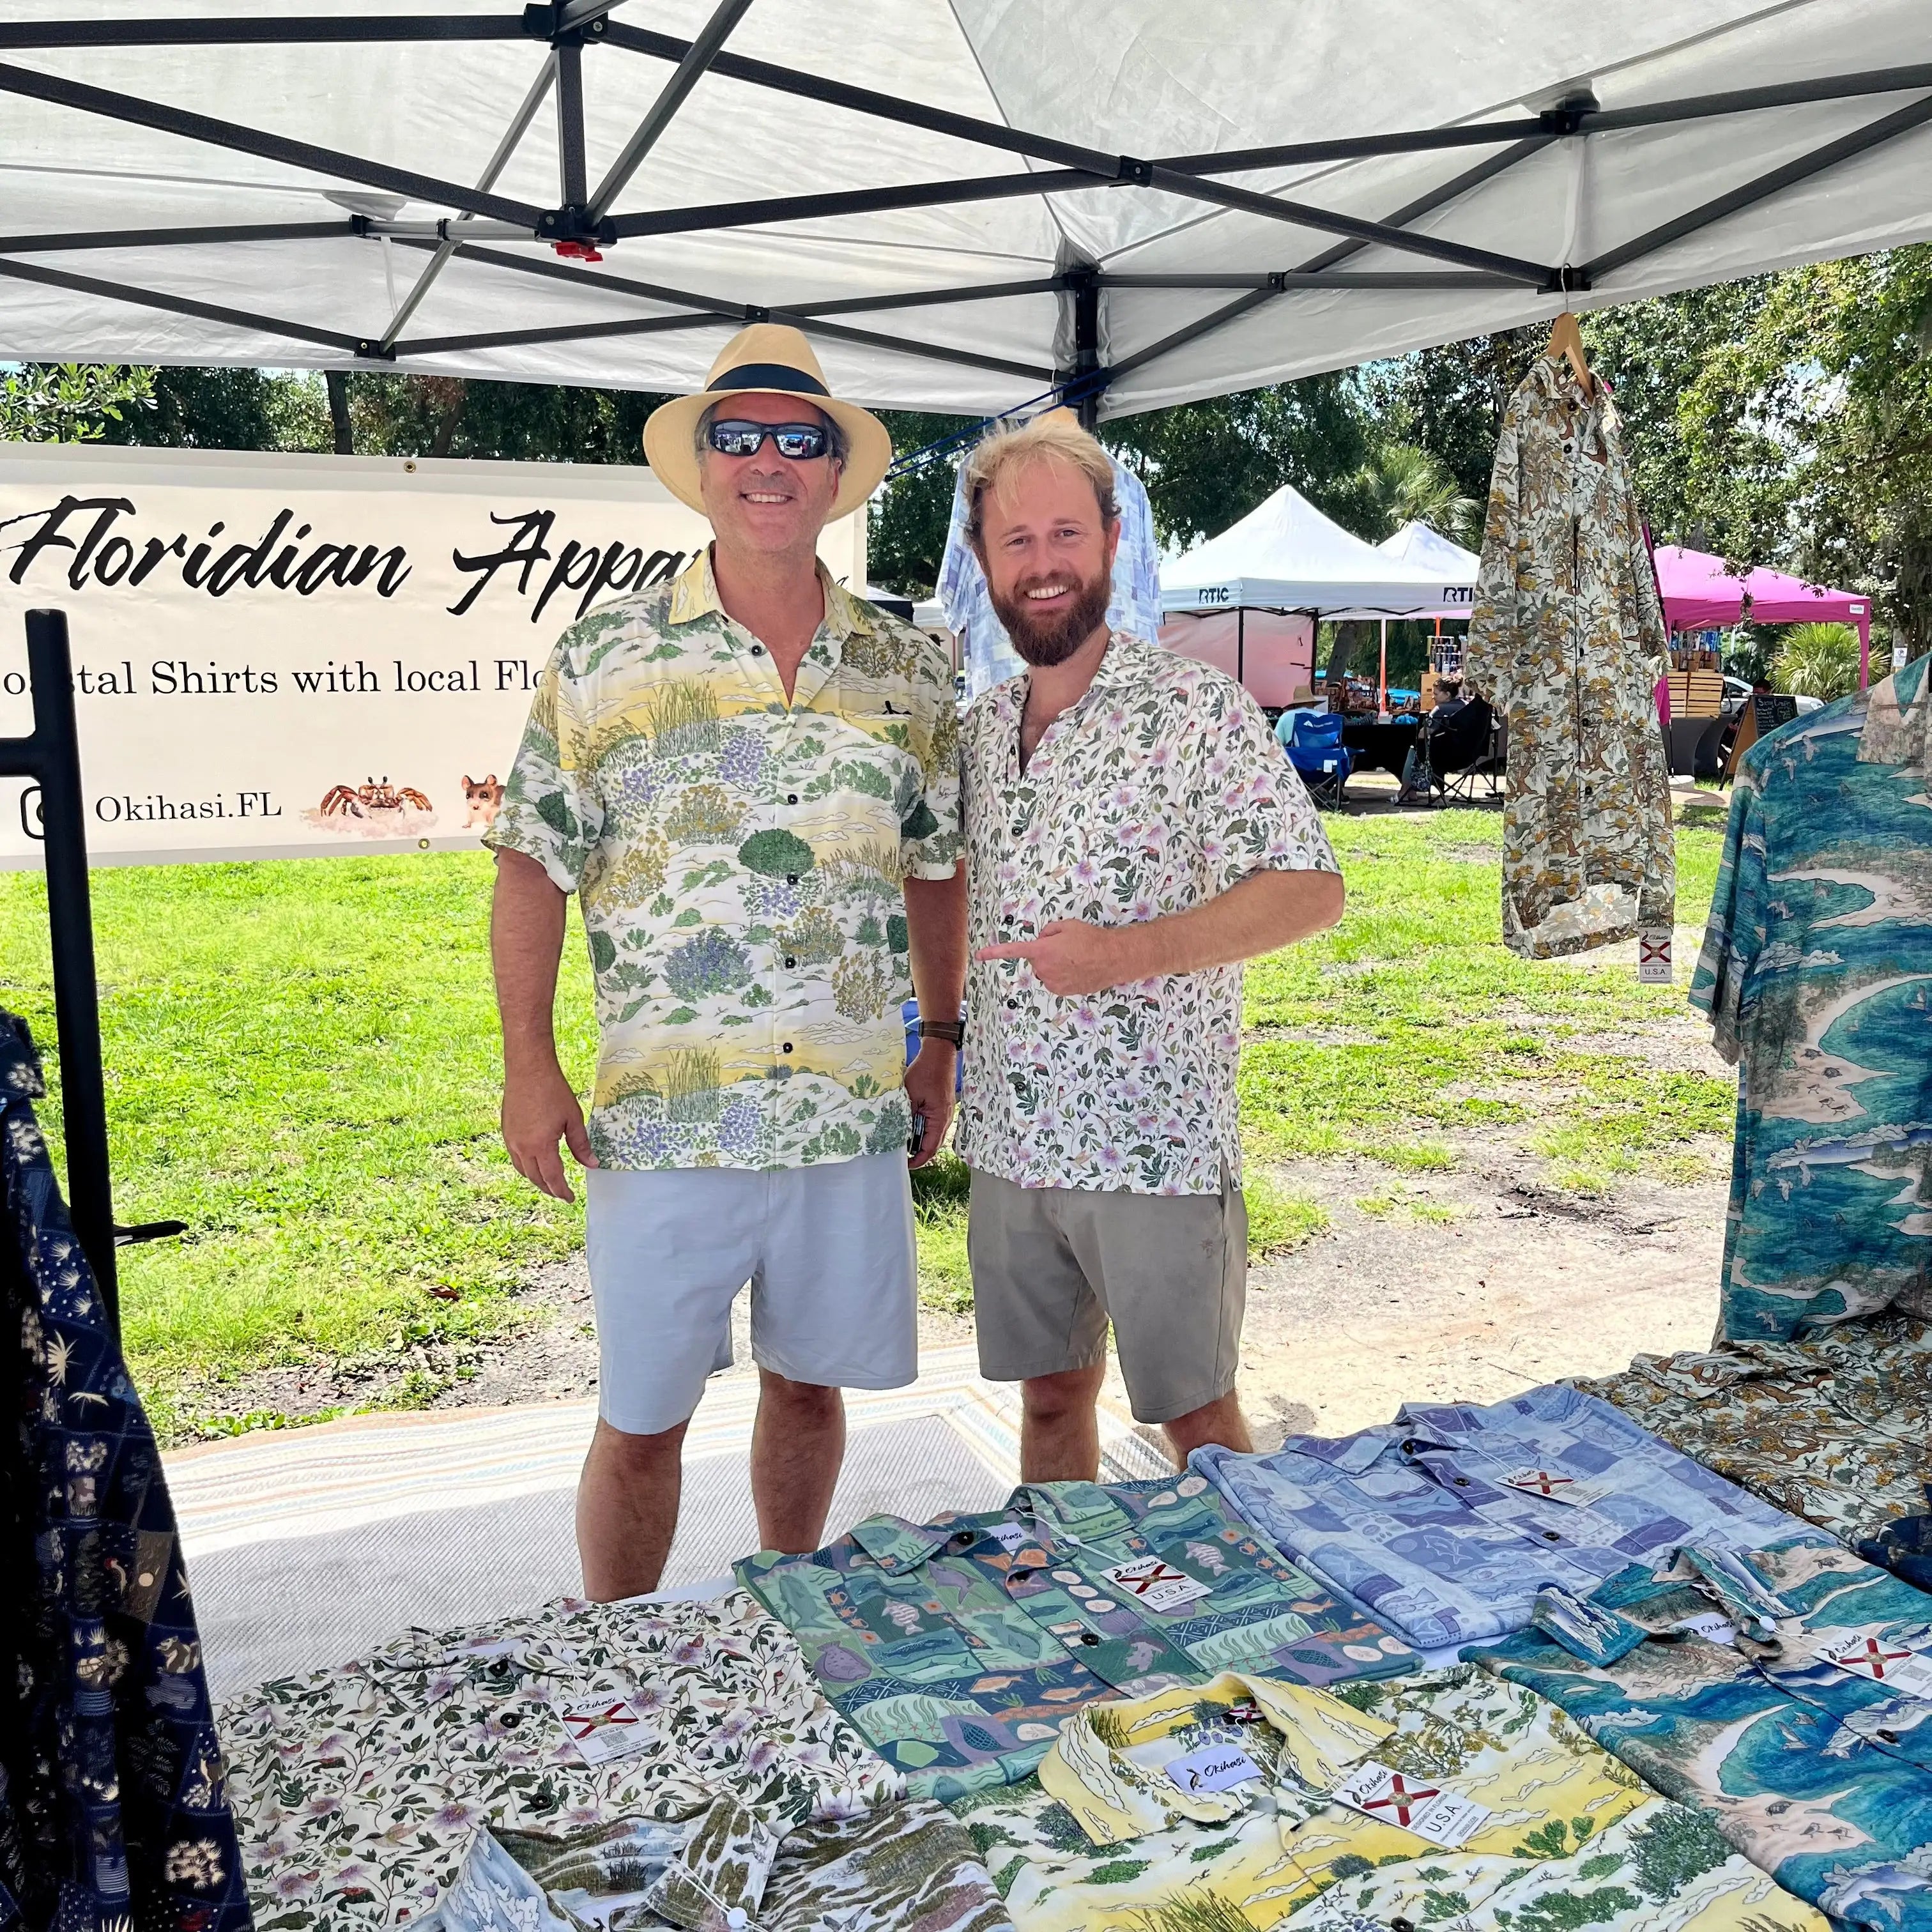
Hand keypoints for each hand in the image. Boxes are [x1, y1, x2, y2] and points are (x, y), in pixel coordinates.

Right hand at [502, 1061, 598, 1200]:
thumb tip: (592, 1164)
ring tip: (549, 1183)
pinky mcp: (506, 1130)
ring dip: (536, 1180)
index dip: (562, 1191)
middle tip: (561, 1193)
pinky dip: (525, 1167)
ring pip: (523, 1170)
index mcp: (541, 1146)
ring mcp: (511, 1139)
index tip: (570, 1198)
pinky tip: (534, 1164)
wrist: (528, 1069)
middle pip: (535, 1178)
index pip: (552, 1178)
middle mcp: (522, 1147)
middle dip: (549, 1189)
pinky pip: (515, 1157)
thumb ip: (581, 1145)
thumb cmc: (553, 1090)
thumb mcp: (573, 1119)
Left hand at [902, 1039, 957, 1169]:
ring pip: (932, 1136)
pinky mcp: (941, 1108)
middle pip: (932, 1146)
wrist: (939, 1054)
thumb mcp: (910, 1095)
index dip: (917, 1160)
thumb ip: (905, 1115)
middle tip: (900, 1155)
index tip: (905, 1165)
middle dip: (917, 1153)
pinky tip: (909, 1127)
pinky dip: (922, 1130)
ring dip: (919, 1141)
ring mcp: (945, 1114)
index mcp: (939, 1119)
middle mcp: (945, 1120)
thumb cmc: (926, 1071)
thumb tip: (897, 1133)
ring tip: (903, 1143)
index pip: (930, 1149)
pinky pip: (933, 1125)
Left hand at [975, 920, 1138, 996]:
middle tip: (1066, 947)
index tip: (979, 956)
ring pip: (1046, 971)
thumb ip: (1048, 931)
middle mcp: (1044, 969)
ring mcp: (1053, 982)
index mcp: (1042, 950)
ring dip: (1055, 965)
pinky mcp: (1062, 991)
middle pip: (1036, 959)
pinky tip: (1078, 969)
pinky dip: (1062, 975)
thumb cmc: (1091, 939)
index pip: (1013, 951)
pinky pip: (1055, 980)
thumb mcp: (1067, 926)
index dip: (994, 952)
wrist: (1112, 958)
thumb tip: (1042, 939)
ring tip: (1075, 959)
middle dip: (1046, 953)